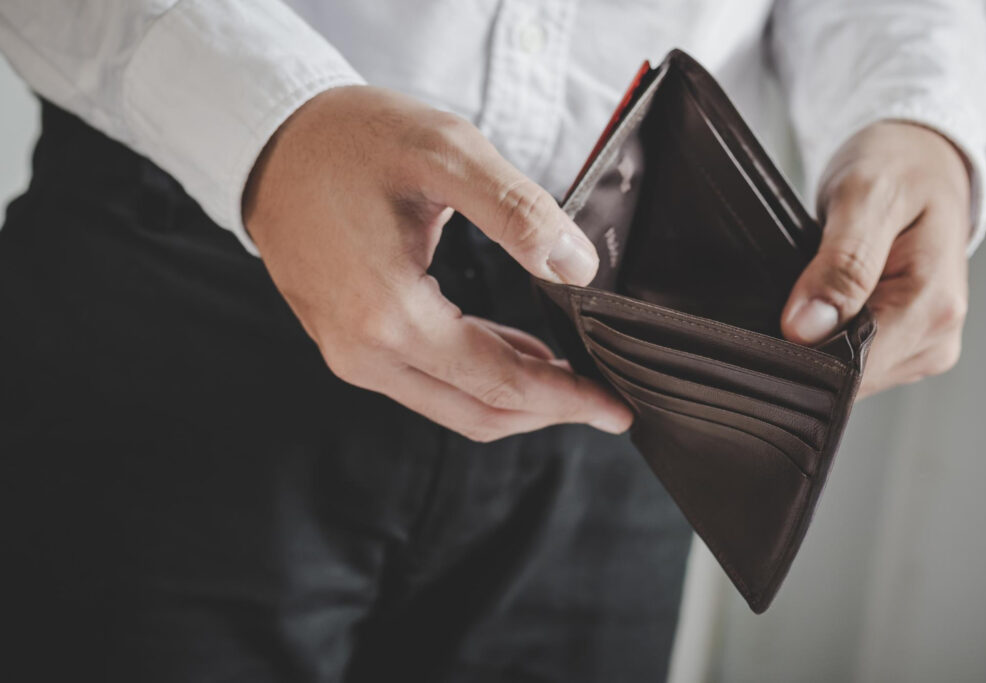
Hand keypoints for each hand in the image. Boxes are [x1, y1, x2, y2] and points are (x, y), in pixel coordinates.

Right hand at [242, 86, 631, 440]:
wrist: (272, 141)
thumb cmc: (351, 139)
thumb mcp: (445, 154)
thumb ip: (519, 211)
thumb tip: (577, 269)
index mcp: (390, 316)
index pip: (498, 383)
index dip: (566, 399)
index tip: (615, 408)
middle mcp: (364, 352)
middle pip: (477, 412)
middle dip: (548, 411)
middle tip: (604, 401)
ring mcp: (350, 353)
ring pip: (451, 404)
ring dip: (513, 395)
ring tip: (568, 374)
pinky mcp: (346, 341)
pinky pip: (424, 380)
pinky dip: (475, 375)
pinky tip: (512, 352)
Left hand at [780, 121, 971, 397]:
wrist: (918, 160)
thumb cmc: (898, 168)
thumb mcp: (865, 198)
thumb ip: (840, 264)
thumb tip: (804, 328)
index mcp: (933, 304)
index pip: (854, 369)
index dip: (802, 357)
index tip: (768, 329)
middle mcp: (936, 336)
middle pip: (850, 379)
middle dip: (805, 351)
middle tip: (782, 301)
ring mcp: (922, 345)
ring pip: (849, 376)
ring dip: (815, 346)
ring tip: (804, 296)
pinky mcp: (904, 345)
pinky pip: (854, 362)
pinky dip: (826, 341)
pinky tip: (817, 309)